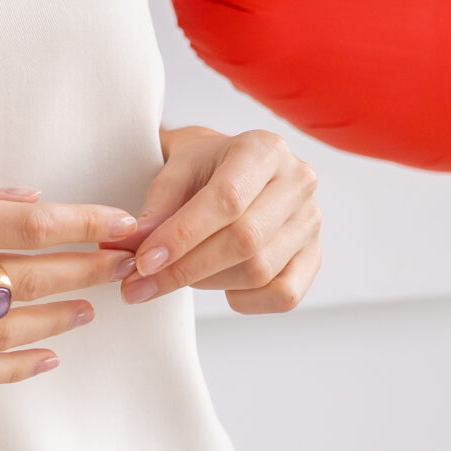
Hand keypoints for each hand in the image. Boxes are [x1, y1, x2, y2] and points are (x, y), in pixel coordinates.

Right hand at [0, 166, 144, 386]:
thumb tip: (28, 198)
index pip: (20, 224)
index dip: (78, 226)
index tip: (119, 223)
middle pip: (21, 278)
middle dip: (82, 270)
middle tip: (124, 264)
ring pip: (0, 331)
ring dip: (55, 321)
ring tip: (91, 310)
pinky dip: (10, 369)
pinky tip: (44, 359)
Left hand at [113, 125, 322, 314]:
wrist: (233, 170)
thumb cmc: (202, 168)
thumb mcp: (174, 171)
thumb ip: (157, 207)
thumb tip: (136, 248)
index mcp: (264, 149)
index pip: (226, 199)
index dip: (183, 235)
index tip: (144, 262)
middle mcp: (298, 182)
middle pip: (245, 240)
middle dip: (186, 269)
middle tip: (140, 285)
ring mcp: (311, 221)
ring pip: (260, 271)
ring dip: (207, 284)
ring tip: (173, 276)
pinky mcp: (314, 256)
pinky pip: (284, 295)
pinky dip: (247, 301)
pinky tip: (221, 286)